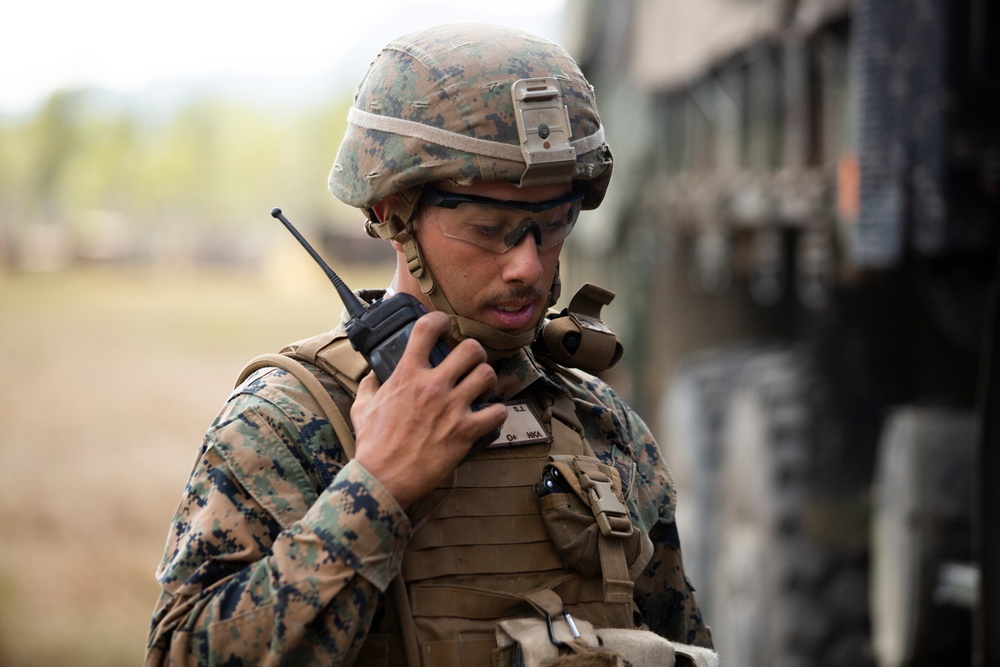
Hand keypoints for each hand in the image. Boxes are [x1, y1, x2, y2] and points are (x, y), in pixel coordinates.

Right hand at [350, 311, 506, 507]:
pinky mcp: (465, 431)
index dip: (439, 320)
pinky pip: (497, 411)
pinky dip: (497, 412)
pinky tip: (489, 415)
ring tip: (480, 387)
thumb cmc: (373, 445)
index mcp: (407, 375)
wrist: (383, 479)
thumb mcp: (362, 407)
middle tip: (470, 363)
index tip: (443, 326)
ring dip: (487, 379)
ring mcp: (451, 408)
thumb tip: (374, 373)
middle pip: (470, 349)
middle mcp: (432, 386)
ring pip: (487, 374)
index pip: (427, 329)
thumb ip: (370, 385)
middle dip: (474, 352)